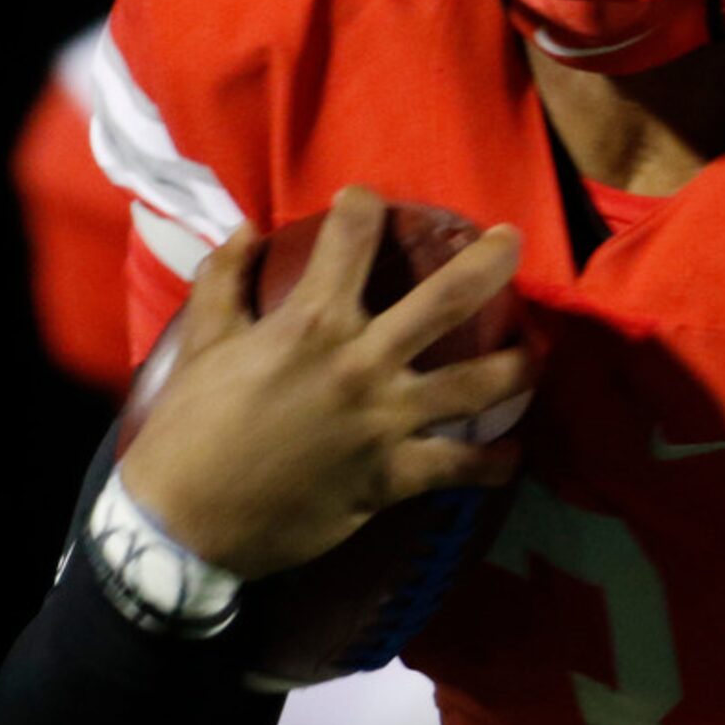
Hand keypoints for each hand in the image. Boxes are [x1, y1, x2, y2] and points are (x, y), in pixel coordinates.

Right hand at [118, 187, 529, 578]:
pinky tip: (514, 454)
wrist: (186, 525)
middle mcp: (362, 364)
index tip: (365, 199)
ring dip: (518, 365)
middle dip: (489, 263)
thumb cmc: (191, 429)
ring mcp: (386, 422)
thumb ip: (225, 279)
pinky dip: (495, 464)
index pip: (349, 240)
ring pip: (477, 385)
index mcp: (312, 323)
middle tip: (514, 241)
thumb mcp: (202, 344)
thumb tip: (246, 227)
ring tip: (538, 352)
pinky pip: (461, 468)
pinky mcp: (394, 477)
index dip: (361, 207)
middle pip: (447, 301)